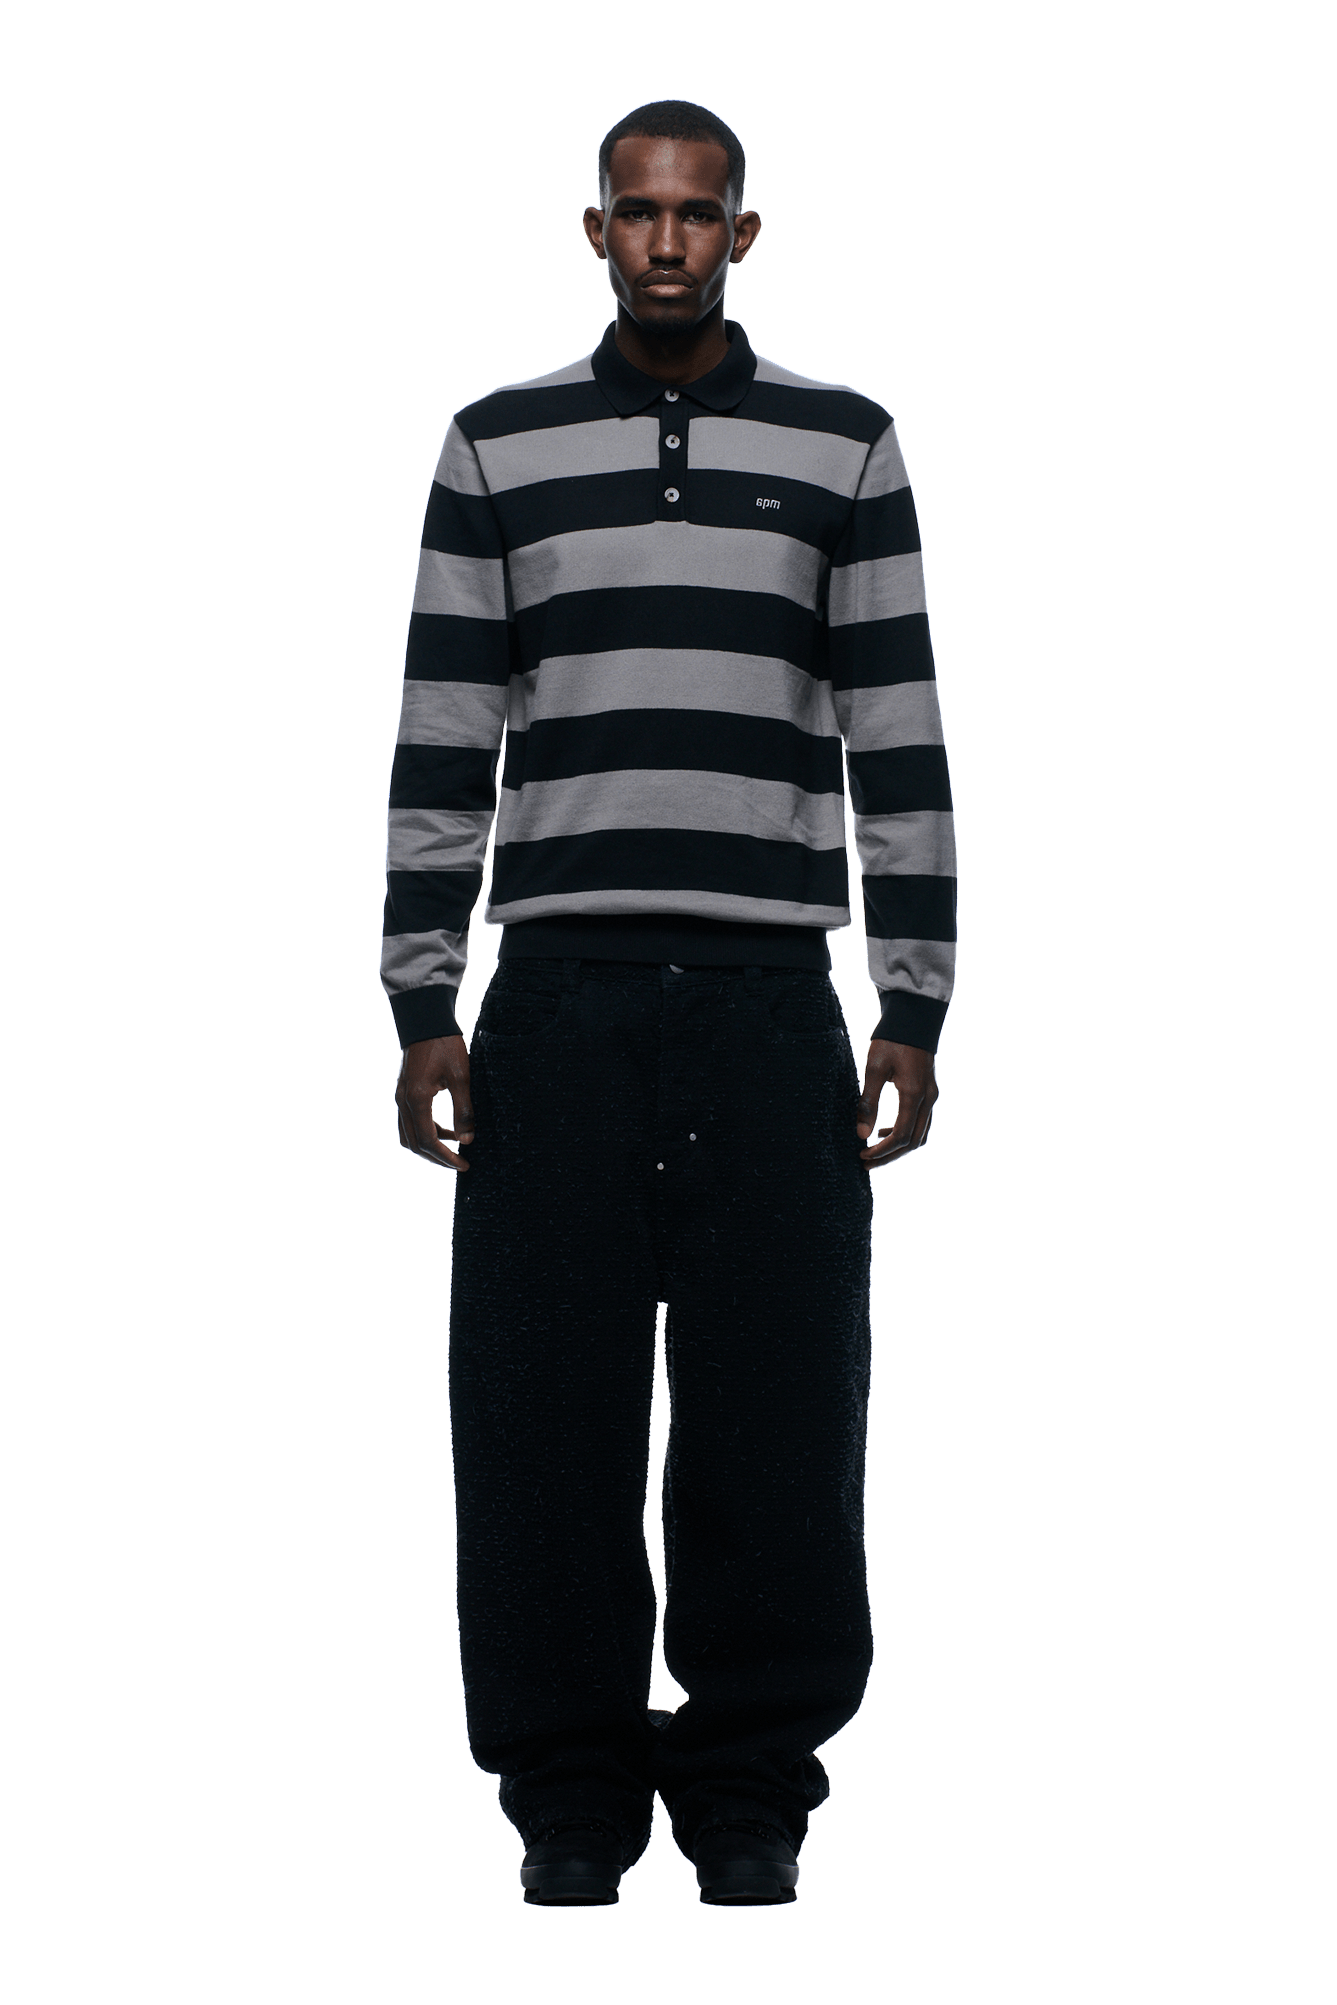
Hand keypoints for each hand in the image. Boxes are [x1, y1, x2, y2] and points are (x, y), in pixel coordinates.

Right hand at [395, 1035, 474, 1169]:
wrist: (426, 1022)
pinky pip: (409, 1123)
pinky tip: (445, 1129)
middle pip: (415, 1144)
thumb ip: (464, 1110)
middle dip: (437, 1157)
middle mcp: (403, 1102)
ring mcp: (400, 1098)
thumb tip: (468, 1140)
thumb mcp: (461, 1077)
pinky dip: (425, 1132)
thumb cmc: (445, 1046)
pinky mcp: (403, 1093)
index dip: (446, 1157)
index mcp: (417, 1100)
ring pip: (408, 1136)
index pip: (428, 1141)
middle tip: (459, 1163)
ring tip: (453, 1148)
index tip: (464, 1164)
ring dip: (429, 1146)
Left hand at [857, 1039, 938, 1166]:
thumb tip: (861, 1133)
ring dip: (898, 1146)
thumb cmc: (892, 1040)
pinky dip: (905, 1132)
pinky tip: (885, 1130)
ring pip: (920, 1134)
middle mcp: (928, 1099)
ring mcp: (932, 1096)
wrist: (913, 1018)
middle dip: (889, 1155)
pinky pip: (921, 1122)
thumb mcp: (874, 1069)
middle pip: (913, 1141)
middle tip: (865, 1162)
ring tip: (874, 1150)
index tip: (862, 1154)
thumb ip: (868, 1102)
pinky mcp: (929, 1092)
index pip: (901, 1136)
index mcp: (914, 1095)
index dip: (882, 1151)